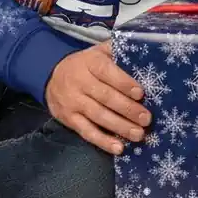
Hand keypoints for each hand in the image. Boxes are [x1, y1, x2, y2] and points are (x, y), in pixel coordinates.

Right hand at [45, 40, 150, 155]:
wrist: (51, 76)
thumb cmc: (86, 64)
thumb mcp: (99, 51)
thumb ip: (118, 50)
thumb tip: (144, 49)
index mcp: (90, 63)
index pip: (107, 72)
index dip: (124, 83)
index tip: (141, 93)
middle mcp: (80, 83)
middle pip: (105, 97)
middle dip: (127, 109)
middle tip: (146, 119)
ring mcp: (73, 103)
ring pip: (98, 116)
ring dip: (120, 127)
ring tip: (139, 134)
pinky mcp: (69, 119)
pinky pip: (87, 132)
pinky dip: (103, 141)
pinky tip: (119, 148)